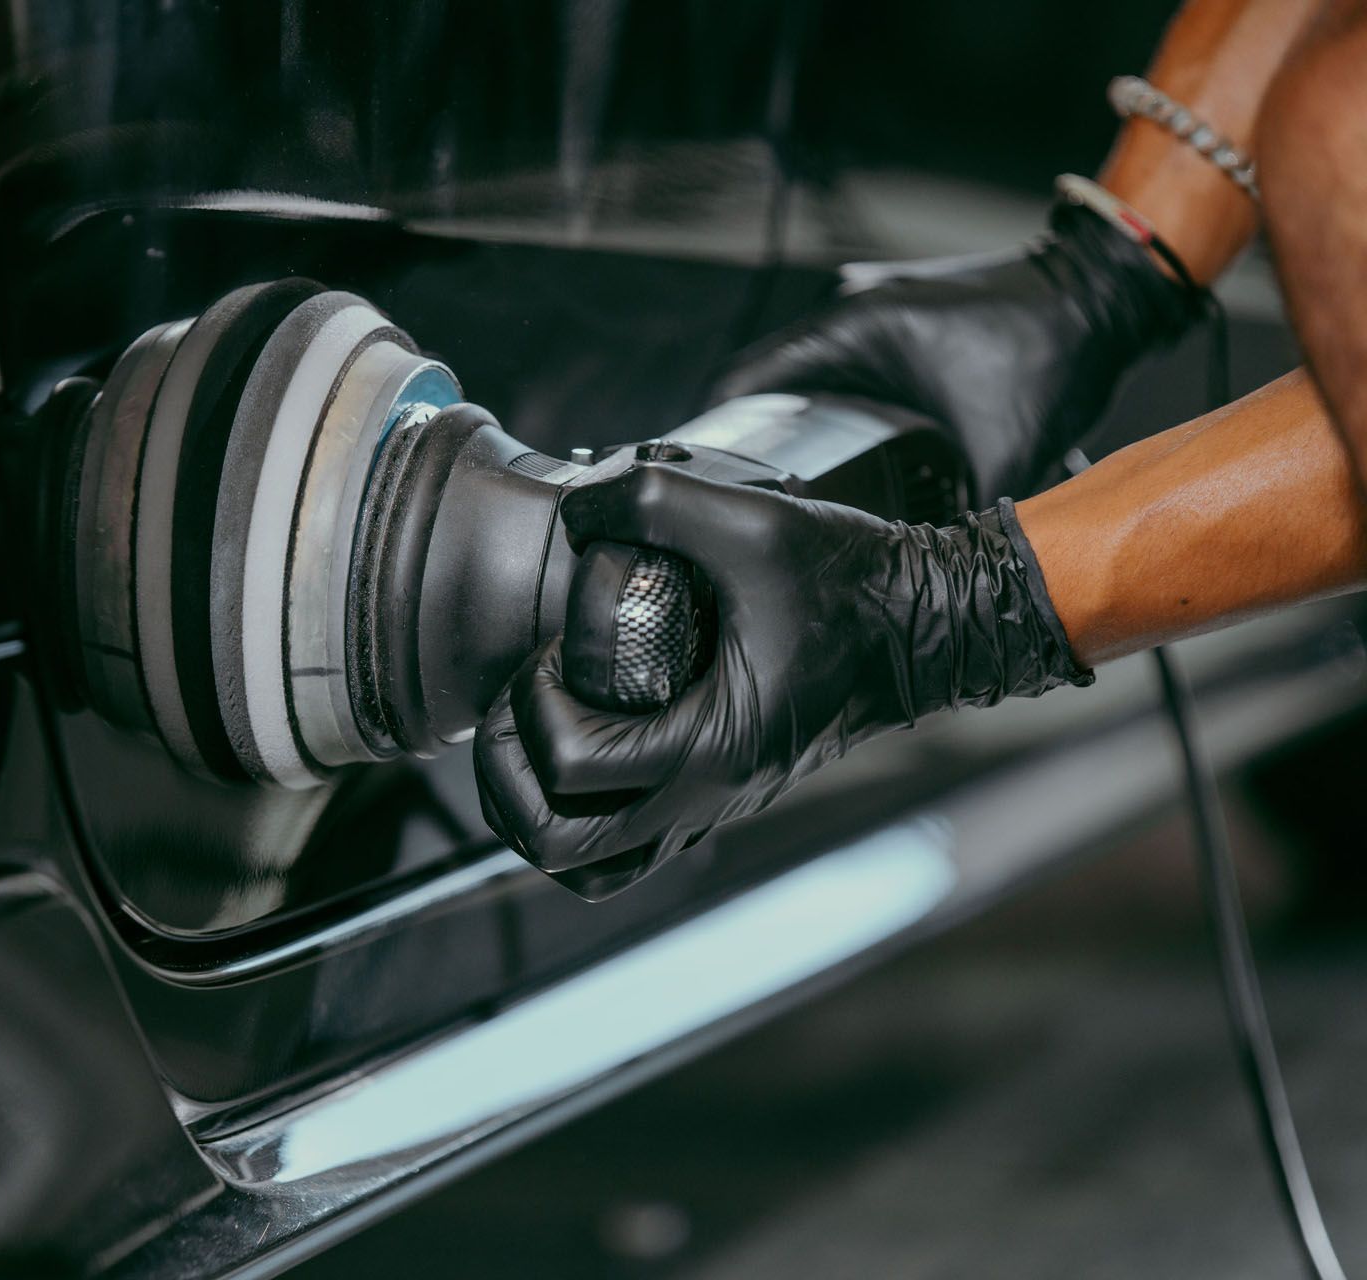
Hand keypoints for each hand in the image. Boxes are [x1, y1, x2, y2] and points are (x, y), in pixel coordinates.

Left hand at [474, 463, 1090, 896]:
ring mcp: (709, 811)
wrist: (926, 628)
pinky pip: (624, 854)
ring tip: (531, 740)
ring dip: (533, 815)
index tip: (553, 651)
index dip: (533, 704)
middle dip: (508, 778)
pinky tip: (575, 751)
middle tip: (517, 707)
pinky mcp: (716, 801)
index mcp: (707, 748)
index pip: (570, 766)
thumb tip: (574, 508)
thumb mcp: (751, 521)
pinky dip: (578, 821)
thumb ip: (654, 499)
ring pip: (586, 868)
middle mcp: (703, 799)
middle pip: (557, 847)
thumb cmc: (850, 583)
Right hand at [712, 199, 1194, 502]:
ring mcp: (865, 309)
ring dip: (786, 430)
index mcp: (848, 329)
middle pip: (761, 388)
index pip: (740, 383)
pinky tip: (829, 458)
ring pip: (797, 381)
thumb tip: (936, 584)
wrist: (1103, 296)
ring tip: (778, 495)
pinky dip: (823, 411)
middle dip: (748, 446)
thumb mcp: (1005, 452)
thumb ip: (970, 520)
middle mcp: (845, 310)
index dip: (710, 437)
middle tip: (739, 510)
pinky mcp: (888, 317)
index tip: (700, 488)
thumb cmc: (1055, 350)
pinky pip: (832, 372)